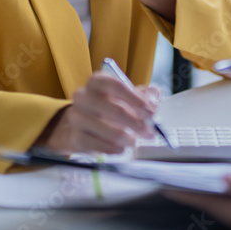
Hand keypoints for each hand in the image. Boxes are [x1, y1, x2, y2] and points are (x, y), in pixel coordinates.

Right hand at [34, 72, 158, 154]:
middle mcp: (83, 96)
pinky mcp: (75, 136)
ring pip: (106, 129)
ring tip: (134, 140)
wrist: (82, 125)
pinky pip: (98, 145)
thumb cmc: (108, 107)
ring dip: (126, 138)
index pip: (116, 85)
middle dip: (136, 123)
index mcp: (97, 81)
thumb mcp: (126, 96)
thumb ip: (143, 94)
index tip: (151, 111)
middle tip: (149, 132)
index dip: (136, 99)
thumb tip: (155, 95)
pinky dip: (113, 148)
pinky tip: (120, 148)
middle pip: (114, 109)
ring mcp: (76, 116)